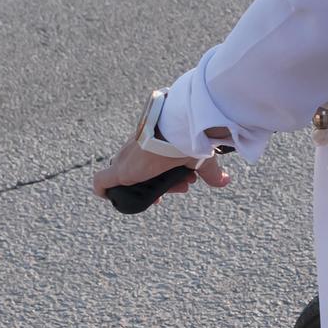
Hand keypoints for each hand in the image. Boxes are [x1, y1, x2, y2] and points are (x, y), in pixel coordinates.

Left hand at [92, 138, 230, 204]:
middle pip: (143, 173)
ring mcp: (126, 161)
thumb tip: (225, 181)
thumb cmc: (190, 138)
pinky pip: (102, 183)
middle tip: (180, 189)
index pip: (150, 163)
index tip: (177, 184)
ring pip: (130, 180)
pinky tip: (109, 198)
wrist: (178, 129)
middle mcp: (137, 151)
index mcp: (153, 145)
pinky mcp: (119, 171)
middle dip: (162, 184)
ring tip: (166, 195)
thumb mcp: (201, 158)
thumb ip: (210, 171)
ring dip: (148, 190)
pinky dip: (104, 191)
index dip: (162, 176)